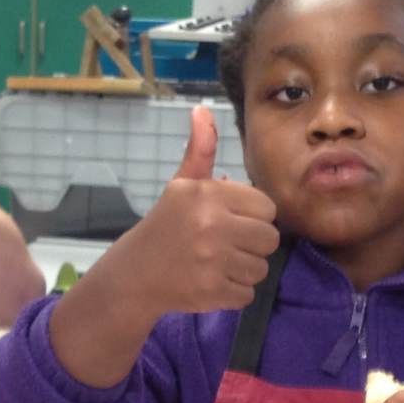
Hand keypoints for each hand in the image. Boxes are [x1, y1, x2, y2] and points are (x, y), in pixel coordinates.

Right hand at [117, 106, 278, 315]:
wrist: (134, 273)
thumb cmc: (166, 225)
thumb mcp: (182, 185)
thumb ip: (201, 151)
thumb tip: (202, 109)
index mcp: (208, 195)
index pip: (266, 208)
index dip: (252, 216)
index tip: (230, 220)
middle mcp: (212, 226)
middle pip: (269, 239)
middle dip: (253, 243)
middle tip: (227, 244)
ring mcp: (212, 261)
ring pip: (261, 268)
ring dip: (245, 268)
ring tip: (219, 263)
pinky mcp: (212, 292)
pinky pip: (248, 293)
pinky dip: (234, 291)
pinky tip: (213, 281)